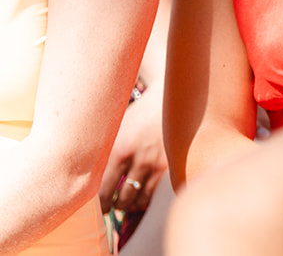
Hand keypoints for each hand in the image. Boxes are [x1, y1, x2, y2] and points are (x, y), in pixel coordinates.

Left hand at [98, 90, 166, 215]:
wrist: (171, 99)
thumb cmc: (139, 116)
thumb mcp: (118, 130)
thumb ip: (106, 153)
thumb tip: (86, 178)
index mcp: (119, 150)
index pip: (103, 190)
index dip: (99, 204)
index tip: (98, 208)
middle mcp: (138, 159)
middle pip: (121, 199)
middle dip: (115, 205)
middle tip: (111, 205)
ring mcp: (156, 163)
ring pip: (139, 200)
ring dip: (131, 204)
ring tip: (127, 200)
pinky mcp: (171, 165)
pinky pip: (155, 193)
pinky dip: (146, 198)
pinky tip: (142, 194)